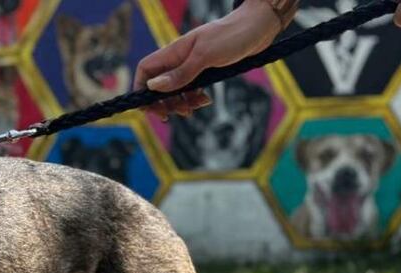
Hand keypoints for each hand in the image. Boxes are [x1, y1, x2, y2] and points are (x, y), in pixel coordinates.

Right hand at [135, 0, 282, 119]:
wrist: (259, 27)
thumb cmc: (232, 36)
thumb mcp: (204, 57)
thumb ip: (179, 74)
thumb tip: (153, 87)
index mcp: (173, 52)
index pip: (145, 70)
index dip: (141, 89)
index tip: (149, 107)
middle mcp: (179, 59)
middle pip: (158, 85)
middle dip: (163, 102)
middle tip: (172, 115)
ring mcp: (191, 65)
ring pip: (175, 90)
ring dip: (180, 103)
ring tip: (192, 109)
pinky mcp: (205, 71)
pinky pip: (192, 89)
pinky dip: (194, 99)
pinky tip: (205, 101)